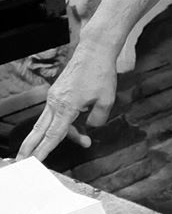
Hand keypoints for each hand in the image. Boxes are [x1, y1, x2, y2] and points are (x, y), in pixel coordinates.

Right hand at [16, 41, 117, 160]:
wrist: (95, 50)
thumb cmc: (101, 72)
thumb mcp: (107, 99)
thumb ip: (98, 119)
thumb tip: (90, 127)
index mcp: (66, 106)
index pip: (52, 135)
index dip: (43, 151)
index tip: (33, 163)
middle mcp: (55, 102)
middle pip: (40, 131)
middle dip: (29, 148)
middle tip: (22, 163)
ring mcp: (54, 96)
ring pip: (48, 123)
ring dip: (57, 136)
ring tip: (84, 140)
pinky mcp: (57, 92)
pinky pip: (55, 113)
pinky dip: (62, 122)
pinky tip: (79, 124)